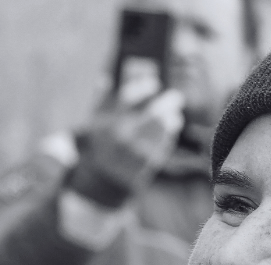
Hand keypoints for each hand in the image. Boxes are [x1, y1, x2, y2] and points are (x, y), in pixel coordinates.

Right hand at [66, 89, 184, 206]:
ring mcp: (134, 150)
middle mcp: (121, 135)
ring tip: (175, 117)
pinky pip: (161, 146)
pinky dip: (167, 137)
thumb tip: (105, 79)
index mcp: (108, 121)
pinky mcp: (144, 164)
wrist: (101, 179)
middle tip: (176, 98)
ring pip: (160, 131)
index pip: (128, 97)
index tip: (154, 84)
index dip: (144, 88)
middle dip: (167, 104)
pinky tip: (170, 132)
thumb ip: (102, 101)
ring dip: (171, 121)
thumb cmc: (100, 145)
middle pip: (152, 114)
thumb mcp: (94, 123)